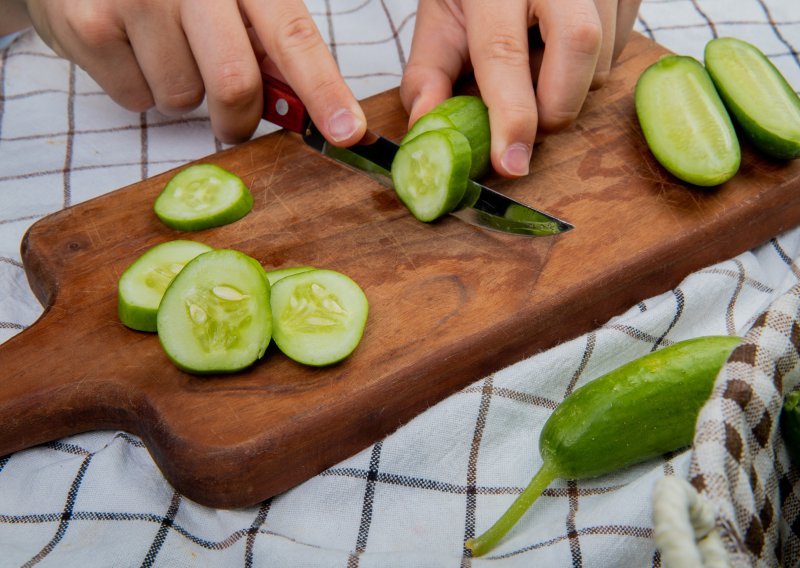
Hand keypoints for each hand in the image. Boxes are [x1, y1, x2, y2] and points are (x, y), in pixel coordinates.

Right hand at [20, 0, 365, 145]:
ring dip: (183, 94)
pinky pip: (136, 98)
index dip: (324, 90)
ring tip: (162, 49)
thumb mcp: (231, 1)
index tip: (348, 132)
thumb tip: (311, 108)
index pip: (292, 36)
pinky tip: (128, 48)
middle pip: (235, 85)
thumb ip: (267, 44)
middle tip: (228, 112)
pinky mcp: (89, 24)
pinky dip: (139, 89)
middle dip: (237, 118)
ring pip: (182, 99)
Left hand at [400, 0, 641, 176]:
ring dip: (570, 88)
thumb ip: (429, 72)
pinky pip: (619, 52)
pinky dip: (589, 68)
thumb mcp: (441, 17)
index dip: (511, 117)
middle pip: (577, 49)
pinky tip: (560, 46)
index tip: (512, 163)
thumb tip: (424, 126)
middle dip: (554, 107)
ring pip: (601, 62)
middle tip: (528, 118)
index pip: (505, 53)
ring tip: (538, 62)